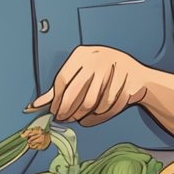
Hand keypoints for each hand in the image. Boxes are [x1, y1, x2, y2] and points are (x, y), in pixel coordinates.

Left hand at [29, 45, 151, 125]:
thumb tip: (35, 104)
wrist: (137, 78)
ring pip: (92, 102)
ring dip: (83, 114)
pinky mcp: (127, 82)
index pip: (63, 79)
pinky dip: (98, 117)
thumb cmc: (104, 76)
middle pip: (76, 92)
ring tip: (78, 118)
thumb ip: (59, 89)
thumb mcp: (81, 75)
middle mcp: (98, 58)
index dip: (57, 99)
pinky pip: (108, 107)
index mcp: (83, 54)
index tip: (54, 112)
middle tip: (64, 119)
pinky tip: (92, 118)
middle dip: (67, 110)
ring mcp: (114, 68)